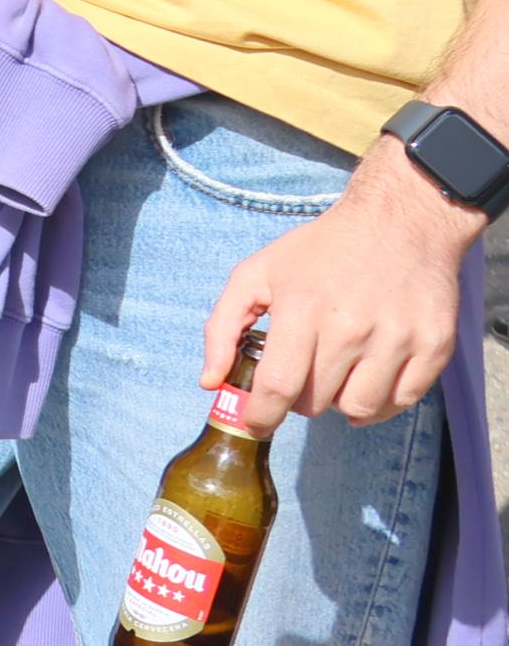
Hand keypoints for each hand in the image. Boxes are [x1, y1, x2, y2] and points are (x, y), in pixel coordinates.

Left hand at [203, 138, 484, 425]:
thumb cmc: (319, 251)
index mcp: (302, 307)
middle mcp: (352, 327)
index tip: (256, 422)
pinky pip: (402, 402)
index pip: (278, 386)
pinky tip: (369, 375)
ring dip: (340, 401)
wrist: (398, 223)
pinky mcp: (434, 347)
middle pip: (316, 402)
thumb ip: (223, 328)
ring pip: (358, 409)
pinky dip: (381, 401)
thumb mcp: (257, 273)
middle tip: (303, 372)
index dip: (262, 415)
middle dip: (300, 398)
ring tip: (337, 371)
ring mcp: (398, 338)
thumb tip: (210, 382)